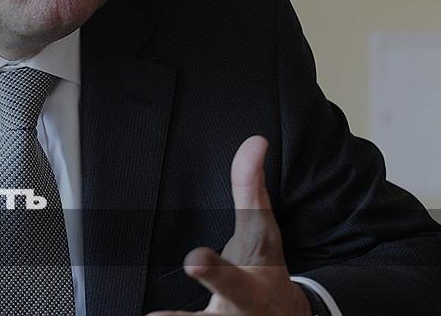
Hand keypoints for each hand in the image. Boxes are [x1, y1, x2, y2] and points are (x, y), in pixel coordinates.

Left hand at [147, 136, 310, 315]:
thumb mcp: (261, 230)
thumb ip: (250, 189)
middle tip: (159, 312)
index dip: (211, 270)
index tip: (193, 261)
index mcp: (247, 286)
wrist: (281, 314)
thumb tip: (255, 141)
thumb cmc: (265, 266)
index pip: (229, 275)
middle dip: (188, 315)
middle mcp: (232, 314)